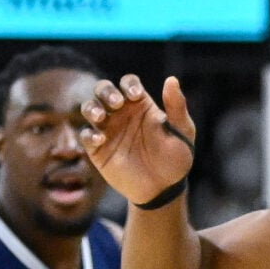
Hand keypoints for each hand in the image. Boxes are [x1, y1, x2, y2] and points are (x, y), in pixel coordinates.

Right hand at [81, 73, 194, 207]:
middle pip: (104, 90)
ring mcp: (108, 130)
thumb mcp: (182, 133)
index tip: (136, 94)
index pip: (129, 83)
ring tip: (100, 116)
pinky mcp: (98, 149)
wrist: (164, 189)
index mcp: (140, 105)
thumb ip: (176, 107)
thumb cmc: (175, 160)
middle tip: (116, 103)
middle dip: (106, 91)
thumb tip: (172, 79)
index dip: (129, 84)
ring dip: (92, 108)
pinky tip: (101, 139)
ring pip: (90, 108)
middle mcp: (121, 114)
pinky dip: (90, 134)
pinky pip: (87, 135)